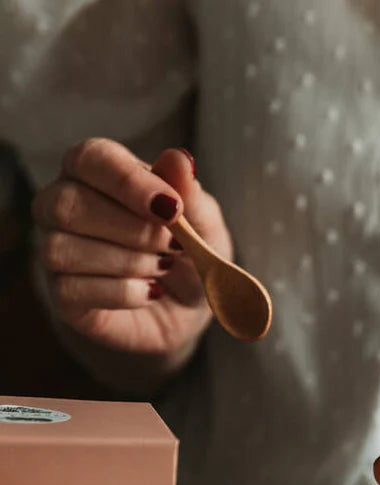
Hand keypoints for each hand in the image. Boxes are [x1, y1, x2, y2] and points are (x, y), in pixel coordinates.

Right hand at [32, 138, 231, 359]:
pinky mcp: (62, 296)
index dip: (128, 182)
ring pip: (63, 249)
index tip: (172, 208)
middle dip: (132, 229)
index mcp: (95, 172)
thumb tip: (180, 159)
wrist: (190, 311)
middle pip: (67, 204)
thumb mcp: (203, 224)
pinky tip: (149, 291)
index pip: (89, 158)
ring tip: (163, 268)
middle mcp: (62, 206)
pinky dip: (122, 293)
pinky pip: (72, 290)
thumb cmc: (189, 254)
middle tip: (173, 245)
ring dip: (128, 262)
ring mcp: (55, 252)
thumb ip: (190, 195)